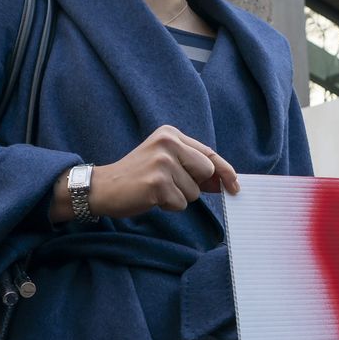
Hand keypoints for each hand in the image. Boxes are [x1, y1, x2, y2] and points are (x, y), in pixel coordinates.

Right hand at [50, 125, 238, 221]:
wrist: (103, 188)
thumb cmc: (137, 177)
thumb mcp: (165, 162)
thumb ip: (193, 168)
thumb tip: (226, 181)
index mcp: (171, 134)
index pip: (209, 153)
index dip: (225, 170)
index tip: (235, 185)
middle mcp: (168, 142)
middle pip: (206, 172)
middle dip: (194, 186)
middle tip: (168, 185)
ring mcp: (162, 162)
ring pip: (194, 192)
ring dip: (178, 198)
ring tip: (156, 190)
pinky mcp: (157, 183)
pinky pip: (180, 203)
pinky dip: (168, 206)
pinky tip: (151, 197)